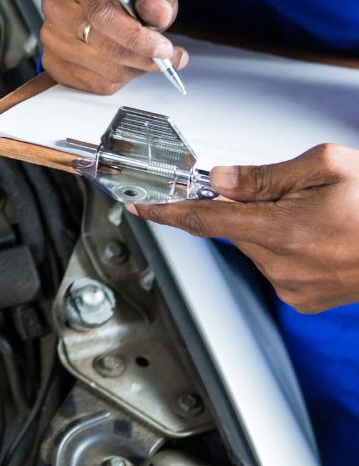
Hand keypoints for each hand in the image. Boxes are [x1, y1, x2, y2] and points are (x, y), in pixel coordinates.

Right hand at [39, 0, 187, 94]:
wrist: (101, 9)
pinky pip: (96, 84)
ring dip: (134, 69)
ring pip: (104, 69)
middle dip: (143, 57)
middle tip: (168, 58)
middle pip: (103, 45)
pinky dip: (119, 79)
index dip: (135, 36)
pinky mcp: (53, 64)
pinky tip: (123, 62)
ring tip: (142, 55)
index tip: (163, 48)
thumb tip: (157, 13)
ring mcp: (52, 38)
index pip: (101, 14)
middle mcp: (57, 8)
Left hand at [134, 145, 358, 312]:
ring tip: (313, 214)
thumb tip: (218, 179)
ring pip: (252, 244)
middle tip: (279, 191)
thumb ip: (264, 174)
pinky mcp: (304, 300)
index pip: (203, 219)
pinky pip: (273, 263)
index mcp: (283, 231)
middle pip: (231, 227)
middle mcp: (283, 266)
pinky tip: (316, 235)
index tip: (138, 205)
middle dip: (240, 205)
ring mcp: (294, 287)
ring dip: (266, 225)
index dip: (165, 210)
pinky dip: (281, 245)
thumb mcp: (326, 166)